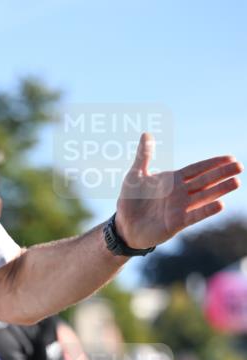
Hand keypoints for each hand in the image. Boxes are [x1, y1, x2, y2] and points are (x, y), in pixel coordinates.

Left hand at [116, 134, 241, 249]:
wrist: (123, 226)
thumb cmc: (130, 201)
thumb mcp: (135, 175)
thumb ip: (143, 156)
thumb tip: (146, 133)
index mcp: (173, 180)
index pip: (197, 169)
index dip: (212, 163)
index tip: (229, 158)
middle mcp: (180, 193)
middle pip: (205, 181)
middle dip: (221, 174)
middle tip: (240, 166)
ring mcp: (180, 208)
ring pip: (203, 197)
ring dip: (219, 190)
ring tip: (236, 182)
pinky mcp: (176, 223)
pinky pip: (194, 215)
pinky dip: (206, 210)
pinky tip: (220, 205)